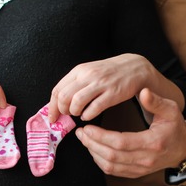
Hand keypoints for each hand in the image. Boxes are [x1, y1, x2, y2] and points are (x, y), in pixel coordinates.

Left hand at [48, 54, 183, 122]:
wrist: (134, 67)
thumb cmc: (107, 73)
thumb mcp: (88, 73)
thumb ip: (74, 85)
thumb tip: (58, 103)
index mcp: (79, 71)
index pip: (57, 90)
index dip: (52, 107)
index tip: (52, 117)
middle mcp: (87, 76)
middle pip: (64, 97)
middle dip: (62, 111)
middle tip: (67, 115)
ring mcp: (100, 84)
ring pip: (76, 102)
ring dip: (74, 113)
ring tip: (79, 114)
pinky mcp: (112, 93)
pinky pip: (94, 108)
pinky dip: (87, 115)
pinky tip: (88, 115)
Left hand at [75, 88, 185, 177]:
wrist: (184, 149)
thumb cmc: (175, 127)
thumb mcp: (171, 110)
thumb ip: (156, 101)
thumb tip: (143, 92)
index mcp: (153, 143)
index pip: (120, 142)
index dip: (100, 136)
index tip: (87, 127)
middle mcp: (146, 160)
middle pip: (111, 156)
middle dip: (92, 144)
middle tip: (80, 132)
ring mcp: (140, 169)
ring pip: (110, 165)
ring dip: (93, 152)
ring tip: (84, 139)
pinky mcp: (135, 173)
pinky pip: (113, 170)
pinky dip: (100, 160)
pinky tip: (93, 148)